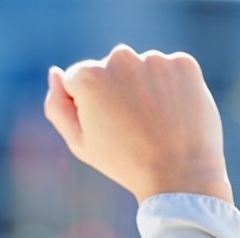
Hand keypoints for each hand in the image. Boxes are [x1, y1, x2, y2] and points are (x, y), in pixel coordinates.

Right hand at [44, 45, 232, 203]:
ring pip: (144, 69)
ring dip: (148, 88)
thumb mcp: (80, 143)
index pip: (80, 79)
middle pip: (113, 70)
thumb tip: (54, 72)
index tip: (111, 130)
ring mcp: (155, 59)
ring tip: (159, 124)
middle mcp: (120, 58)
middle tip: (136, 129)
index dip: (92, 107)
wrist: (181, 177)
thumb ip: (58, 106)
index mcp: (88, 75)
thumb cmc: (126, 164)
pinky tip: (177, 114)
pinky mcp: (184, 64)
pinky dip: (175, 88)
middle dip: (120, 92)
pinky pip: (173, 71)